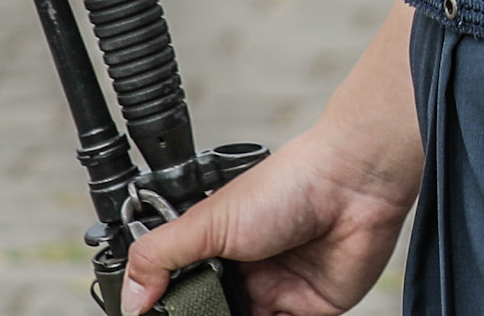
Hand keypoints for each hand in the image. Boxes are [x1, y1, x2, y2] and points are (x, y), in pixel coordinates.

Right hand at [121, 106, 416, 314]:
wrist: (354, 182)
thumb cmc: (288, 184)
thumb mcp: (207, 220)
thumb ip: (158, 256)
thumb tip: (129, 301)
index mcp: (219, 249)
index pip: (183, 292)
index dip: (169, 308)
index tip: (153, 315)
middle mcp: (248, 272)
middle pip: (212, 311)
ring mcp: (279, 292)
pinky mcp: (312, 308)